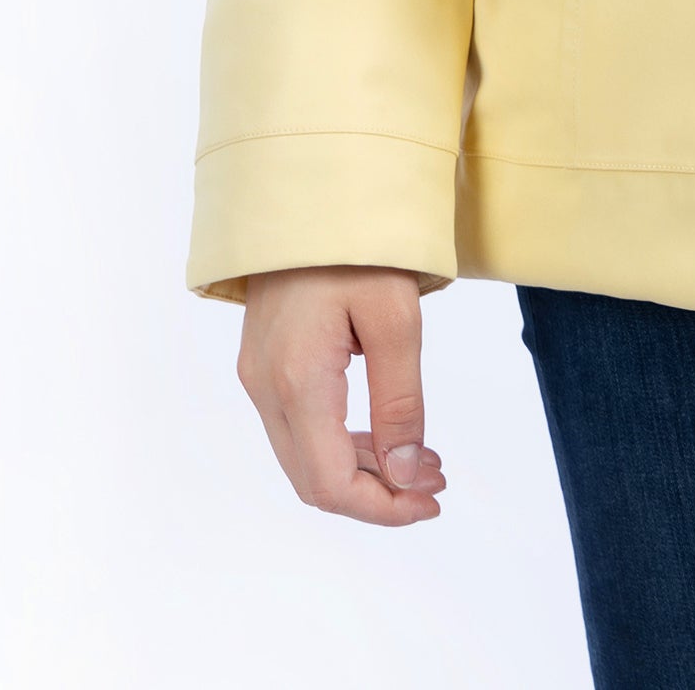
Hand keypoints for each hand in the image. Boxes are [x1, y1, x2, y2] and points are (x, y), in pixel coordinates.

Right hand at [237, 265, 446, 523]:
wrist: (305, 187)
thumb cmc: (356, 241)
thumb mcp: (396, 316)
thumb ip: (401, 400)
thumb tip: (404, 475)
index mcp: (296, 382)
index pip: (330, 483)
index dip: (381, 508)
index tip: (430, 503)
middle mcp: (266, 388)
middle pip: (314, 478)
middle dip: (377, 493)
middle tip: (434, 482)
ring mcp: (259, 375)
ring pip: (306, 454)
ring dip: (363, 469)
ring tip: (423, 462)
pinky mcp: (266, 361)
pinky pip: (301, 424)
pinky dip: (344, 440)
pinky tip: (387, 432)